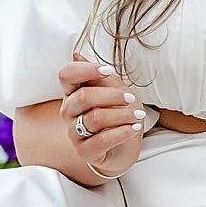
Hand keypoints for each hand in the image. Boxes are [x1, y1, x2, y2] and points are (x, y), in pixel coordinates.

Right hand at [56, 54, 144, 177]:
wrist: (123, 147)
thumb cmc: (116, 115)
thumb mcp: (112, 91)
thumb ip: (99, 77)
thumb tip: (76, 55)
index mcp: (72, 93)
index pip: (66, 75)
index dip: (86, 69)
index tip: (109, 70)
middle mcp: (68, 112)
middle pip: (83, 96)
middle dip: (112, 95)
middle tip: (131, 99)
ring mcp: (74, 133)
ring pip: (95, 118)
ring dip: (122, 115)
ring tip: (138, 116)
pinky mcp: (84, 152)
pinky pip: (101, 140)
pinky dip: (121, 133)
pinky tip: (133, 129)